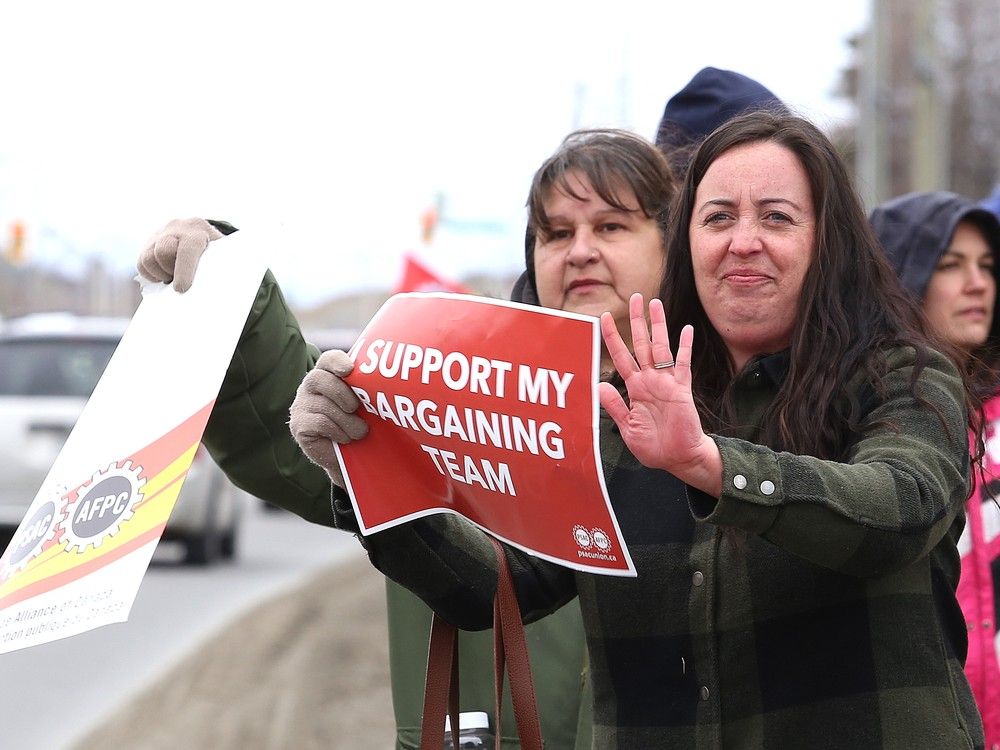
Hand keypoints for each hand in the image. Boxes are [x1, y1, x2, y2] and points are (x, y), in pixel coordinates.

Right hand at [136, 218, 221, 291]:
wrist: (204, 234)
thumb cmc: (216, 252)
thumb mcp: (223, 254)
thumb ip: (219, 266)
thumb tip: (221, 290)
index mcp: (198, 230)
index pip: (187, 249)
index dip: (184, 271)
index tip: (182, 288)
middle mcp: (177, 227)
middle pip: (163, 251)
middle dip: (171, 271)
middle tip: (182, 282)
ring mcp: (161, 232)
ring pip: (148, 258)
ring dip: (160, 273)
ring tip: (174, 277)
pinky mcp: (149, 241)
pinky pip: (142, 262)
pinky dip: (151, 274)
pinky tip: (164, 275)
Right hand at [289, 350, 369, 487]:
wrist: (350, 457)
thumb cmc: (361, 422)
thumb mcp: (367, 403)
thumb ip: (369, 389)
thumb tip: (389, 381)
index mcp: (329, 374)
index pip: (328, 359)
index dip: (337, 362)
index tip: (349, 370)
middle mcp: (310, 386)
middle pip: (319, 378)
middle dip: (342, 394)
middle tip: (357, 408)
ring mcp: (301, 405)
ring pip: (324, 405)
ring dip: (347, 421)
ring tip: (359, 431)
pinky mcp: (298, 425)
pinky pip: (320, 422)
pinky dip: (337, 431)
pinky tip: (345, 438)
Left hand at [598, 293, 721, 496]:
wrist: (678, 459)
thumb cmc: (654, 446)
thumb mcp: (627, 428)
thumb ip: (615, 406)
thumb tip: (598, 384)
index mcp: (634, 388)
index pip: (621, 356)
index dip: (611, 337)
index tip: (602, 317)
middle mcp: (649, 380)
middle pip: (641, 344)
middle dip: (637, 321)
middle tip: (636, 297)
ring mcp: (666, 383)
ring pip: (661, 347)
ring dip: (659, 326)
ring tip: (656, 304)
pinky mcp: (682, 389)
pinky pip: (683, 364)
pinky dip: (684, 347)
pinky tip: (686, 329)